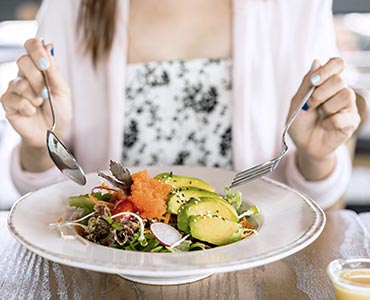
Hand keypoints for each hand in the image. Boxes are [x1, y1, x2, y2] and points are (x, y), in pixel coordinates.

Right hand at [0, 38, 71, 148]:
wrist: (52, 133)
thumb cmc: (59, 112)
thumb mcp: (62, 91)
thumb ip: (54, 70)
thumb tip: (48, 45)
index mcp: (40, 68)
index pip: (31, 45)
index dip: (36, 49)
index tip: (45, 64)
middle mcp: (25, 74)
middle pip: (22, 61)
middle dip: (38, 79)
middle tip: (46, 93)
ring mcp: (14, 87)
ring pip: (19, 82)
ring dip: (35, 96)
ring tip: (41, 105)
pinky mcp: (7, 102)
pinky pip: (15, 99)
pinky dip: (28, 107)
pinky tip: (32, 113)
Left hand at [288, 58, 359, 179]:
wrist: (304, 145)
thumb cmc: (300, 123)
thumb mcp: (297, 102)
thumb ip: (306, 84)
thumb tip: (316, 61)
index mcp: (327, 83)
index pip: (337, 63)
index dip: (328, 68)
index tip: (314, 80)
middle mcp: (340, 91)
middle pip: (339, 80)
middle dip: (320, 93)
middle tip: (311, 105)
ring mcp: (348, 106)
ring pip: (346, 94)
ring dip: (327, 106)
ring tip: (320, 115)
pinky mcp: (352, 122)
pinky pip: (345, 117)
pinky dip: (330, 122)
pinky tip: (326, 126)